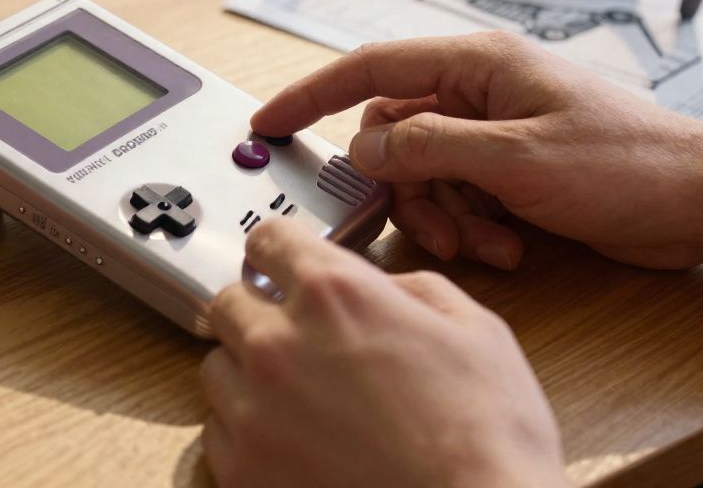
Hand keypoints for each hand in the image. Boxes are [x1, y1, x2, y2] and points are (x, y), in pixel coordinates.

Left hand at [201, 219, 566, 487]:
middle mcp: (278, 343)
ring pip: (216, 367)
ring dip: (248, 373)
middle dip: (260, 312)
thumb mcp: (475, 331)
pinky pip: (217, 432)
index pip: (268, 239)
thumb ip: (414, 289)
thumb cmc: (486, 438)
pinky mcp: (241, 470)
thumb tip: (383, 286)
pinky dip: (246, 433)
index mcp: (333, 295)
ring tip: (300, 400)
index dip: (281, 250)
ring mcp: (251, 410)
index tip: (284, 263)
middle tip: (299, 339)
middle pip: (229, 301)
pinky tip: (294, 444)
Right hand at [252, 32, 702, 270]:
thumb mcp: (516, 158)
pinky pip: (456, 197)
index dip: (311, 95)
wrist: (696, 202)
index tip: (268, 122)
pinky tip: (508, 244)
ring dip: (444, 218)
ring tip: (487, 242)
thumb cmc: (631, 163)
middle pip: (395, 136)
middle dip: (407, 191)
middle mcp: (479, 94)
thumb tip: (367, 146)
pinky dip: (471, 227)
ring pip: (422, 175)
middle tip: (433, 224)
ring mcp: (493, 133)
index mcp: (477, 67)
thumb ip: (430, 146)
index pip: (370, 69)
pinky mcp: (508, 169)